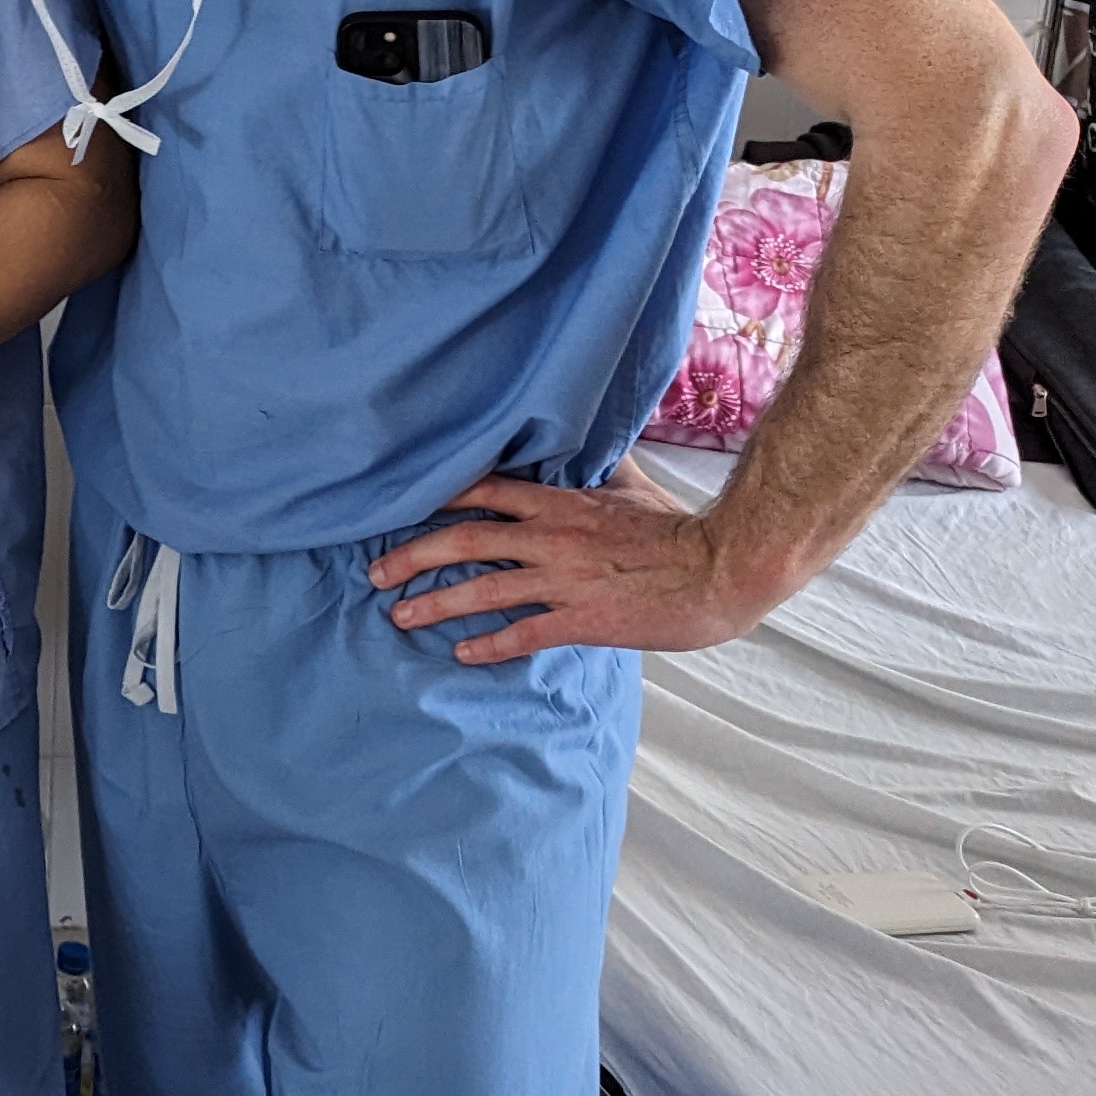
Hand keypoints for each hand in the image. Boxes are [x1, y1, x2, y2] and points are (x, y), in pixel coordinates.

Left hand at [366, 469, 784, 664]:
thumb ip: (598, 468)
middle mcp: (551, 537)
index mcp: (560, 502)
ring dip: (435, 603)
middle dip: (412, 555)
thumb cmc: (677, 530)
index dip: (435, 500)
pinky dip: (487, 643)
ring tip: (399, 616)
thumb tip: (587, 443)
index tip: (397, 509)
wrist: (720, 569)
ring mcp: (564, 579)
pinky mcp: (582, 618)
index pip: (482, 491)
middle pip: (464, 540)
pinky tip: (460, 653)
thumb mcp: (630, 486)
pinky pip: (523, 632)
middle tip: (376, 572)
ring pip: (483, 589)